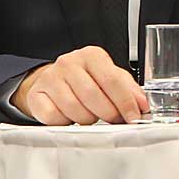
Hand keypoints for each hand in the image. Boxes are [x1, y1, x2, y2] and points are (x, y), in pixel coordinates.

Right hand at [11, 46, 148, 124]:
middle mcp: (69, 63)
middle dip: (108, 113)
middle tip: (114, 120)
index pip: (112, 80)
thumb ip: (128, 90)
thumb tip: (142, 105)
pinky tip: (70, 117)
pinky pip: (54, 117)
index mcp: (92, 56)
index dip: (126, 102)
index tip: (133, 117)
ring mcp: (50, 78)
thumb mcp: (109, 78)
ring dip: (87, 119)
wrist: (52, 82)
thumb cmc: (86, 80)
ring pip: (74, 109)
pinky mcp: (36, 95)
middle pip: (93, 95)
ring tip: (91, 116)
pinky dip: (65, 122)